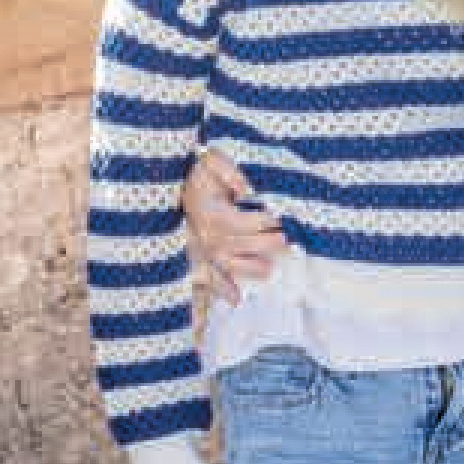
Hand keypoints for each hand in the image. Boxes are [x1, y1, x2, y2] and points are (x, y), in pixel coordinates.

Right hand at [185, 146, 285, 301]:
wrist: (177, 181)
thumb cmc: (200, 170)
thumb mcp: (212, 162)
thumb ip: (229, 172)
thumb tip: (247, 190)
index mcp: (206, 211)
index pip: (237, 221)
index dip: (260, 221)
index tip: (280, 218)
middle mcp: (202, 233)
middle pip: (236, 244)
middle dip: (264, 244)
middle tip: (287, 240)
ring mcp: (199, 248)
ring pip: (226, 264)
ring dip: (249, 269)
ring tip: (270, 270)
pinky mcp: (197, 256)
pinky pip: (207, 278)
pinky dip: (221, 290)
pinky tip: (236, 301)